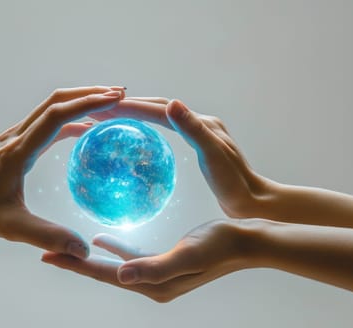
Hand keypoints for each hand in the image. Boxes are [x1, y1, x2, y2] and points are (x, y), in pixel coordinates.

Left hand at [0, 86, 125, 257]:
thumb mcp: (12, 227)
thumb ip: (48, 237)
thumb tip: (83, 250)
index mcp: (19, 151)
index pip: (56, 116)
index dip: (86, 104)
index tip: (113, 99)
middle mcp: (17, 136)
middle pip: (56, 100)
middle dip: (89, 93)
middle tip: (119, 94)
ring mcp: (14, 136)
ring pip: (50, 107)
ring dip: (79, 101)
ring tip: (108, 106)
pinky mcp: (14, 143)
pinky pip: (46, 123)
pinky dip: (69, 119)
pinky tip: (83, 130)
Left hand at [41, 219, 258, 301]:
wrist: (245, 241)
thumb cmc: (219, 245)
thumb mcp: (188, 254)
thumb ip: (154, 267)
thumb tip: (120, 276)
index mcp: (154, 284)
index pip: (106, 275)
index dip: (77, 266)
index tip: (48, 257)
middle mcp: (151, 283)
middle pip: (103, 273)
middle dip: (75, 263)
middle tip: (46, 254)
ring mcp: (157, 273)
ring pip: (113, 265)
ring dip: (89, 258)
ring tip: (65, 249)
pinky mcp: (162, 260)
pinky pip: (129, 256)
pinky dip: (113, 248)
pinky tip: (101, 238)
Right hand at [89, 98, 270, 218]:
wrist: (253, 201)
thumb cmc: (234, 184)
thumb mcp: (214, 156)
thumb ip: (193, 129)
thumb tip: (173, 103)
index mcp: (202, 123)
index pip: (159, 110)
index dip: (131, 107)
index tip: (105, 108)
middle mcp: (200, 123)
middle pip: (158, 108)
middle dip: (128, 106)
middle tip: (99, 110)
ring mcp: (199, 133)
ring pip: (161, 117)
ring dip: (136, 114)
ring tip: (111, 118)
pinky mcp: (198, 145)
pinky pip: (166, 131)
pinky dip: (147, 128)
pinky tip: (136, 139)